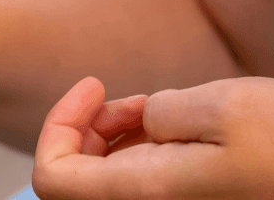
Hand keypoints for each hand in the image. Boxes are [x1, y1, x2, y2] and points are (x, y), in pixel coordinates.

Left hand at [33, 76, 273, 198]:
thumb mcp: (222, 106)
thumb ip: (159, 111)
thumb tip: (143, 120)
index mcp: (145, 194)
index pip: (51, 179)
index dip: (56, 127)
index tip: (93, 85)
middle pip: (74, 178)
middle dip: (85, 128)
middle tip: (124, 96)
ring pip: (105, 178)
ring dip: (113, 135)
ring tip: (155, 107)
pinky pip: (138, 179)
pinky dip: (140, 147)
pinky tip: (172, 123)